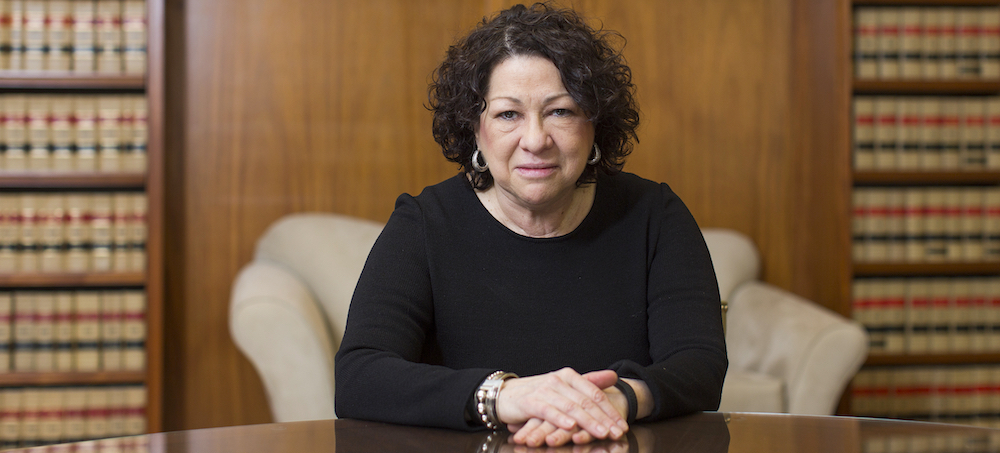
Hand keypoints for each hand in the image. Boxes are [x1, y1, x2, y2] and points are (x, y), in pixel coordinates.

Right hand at [498, 369, 626, 445]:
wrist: (505, 395)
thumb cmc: (537, 394)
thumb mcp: (564, 387)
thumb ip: (589, 382)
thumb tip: (613, 376)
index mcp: (569, 376)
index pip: (594, 394)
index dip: (609, 410)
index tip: (621, 425)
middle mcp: (558, 380)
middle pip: (585, 401)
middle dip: (603, 419)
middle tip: (616, 432)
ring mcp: (544, 390)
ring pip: (570, 407)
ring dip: (587, 421)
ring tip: (601, 432)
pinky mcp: (530, 401)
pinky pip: (548, 411)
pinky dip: (560, 419)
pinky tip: (571, 426)